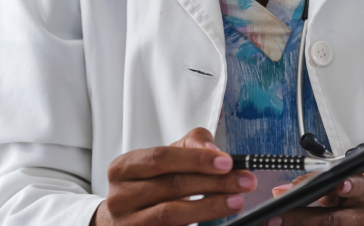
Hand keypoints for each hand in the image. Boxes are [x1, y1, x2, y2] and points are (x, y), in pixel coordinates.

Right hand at [90, 128, 256, 225]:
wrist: (123, 219)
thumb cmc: (148, 185)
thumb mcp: (164, 160)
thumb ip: (189, 146)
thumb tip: (212, 149)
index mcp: (123, 168)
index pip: (161, 158)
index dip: (195, 159)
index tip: (226, 161)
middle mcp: (120, 196)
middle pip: (171, 186)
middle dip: (213, 182)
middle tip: (243, 181)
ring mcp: (128, 222)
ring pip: (172, 213)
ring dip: (210, 206)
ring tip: (236, 200)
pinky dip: (198, 224)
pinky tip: (217, 219)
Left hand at [267, 171, 363, 225]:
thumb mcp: (352, 178)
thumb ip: (321, 180)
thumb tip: (285, 189)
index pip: (359, 188)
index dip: (350, 186)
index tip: (341, 184)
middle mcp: (362, 217)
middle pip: (332, 219)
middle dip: (302, 218)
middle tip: (275, 216)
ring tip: (273, 224)